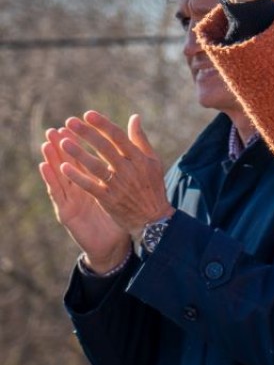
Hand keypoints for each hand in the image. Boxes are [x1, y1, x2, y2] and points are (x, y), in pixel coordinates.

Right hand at [39, 129, 130, 270]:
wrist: (118, 242)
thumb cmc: (122, 213)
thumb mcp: (126, 187)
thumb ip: (129, 164)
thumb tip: (135, 139)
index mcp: (95, 180)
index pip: (86, 155)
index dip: (82, 139)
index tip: (77, 122)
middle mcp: (81, 187)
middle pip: (70, 162)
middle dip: (63, 144)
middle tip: (57, 127)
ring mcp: (73, 199)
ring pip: (61, 174)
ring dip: (54, 157)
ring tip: (48, 142)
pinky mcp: (67, 211)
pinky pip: (58, 193)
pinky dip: (51, 179)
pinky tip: (46, 166)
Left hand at [54, 112, 174, 234]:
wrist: (153, 217)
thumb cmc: (152, 186)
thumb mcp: (152, 161)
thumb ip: (140, 140)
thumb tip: (134, 118)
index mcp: (139, 159)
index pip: (119, 137)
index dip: (103, 125)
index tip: (88, 114)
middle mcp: (129, 170)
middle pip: (105, 148)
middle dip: (87, 133)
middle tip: (70, 121)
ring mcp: (118, 185)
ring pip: (95, 166)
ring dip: (78, 153)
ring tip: (63, 142)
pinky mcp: (109, 199)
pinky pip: (90, 185)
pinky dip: (77, 176)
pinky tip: (63, 167)